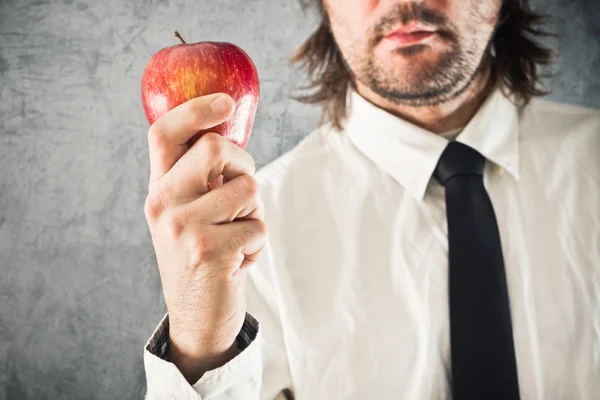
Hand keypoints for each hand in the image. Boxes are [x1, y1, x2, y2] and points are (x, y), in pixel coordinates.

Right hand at [144, 93, 266, 382]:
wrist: (197, 316)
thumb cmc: (202, 257)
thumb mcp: (189, 215)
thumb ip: (199, 179)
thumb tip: (227, 134)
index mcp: (159, 190)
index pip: (164, 134)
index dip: (194, 110)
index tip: (225, 102)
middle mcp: (163, 204)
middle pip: (216, 148)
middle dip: (245, 167)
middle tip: (243, 197)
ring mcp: (183, 228)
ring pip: (247, 188)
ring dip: (255, 213)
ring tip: (237, 237)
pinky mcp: (208, 252)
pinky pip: (257, 226)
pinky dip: (258, 244)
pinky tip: (239, 261)